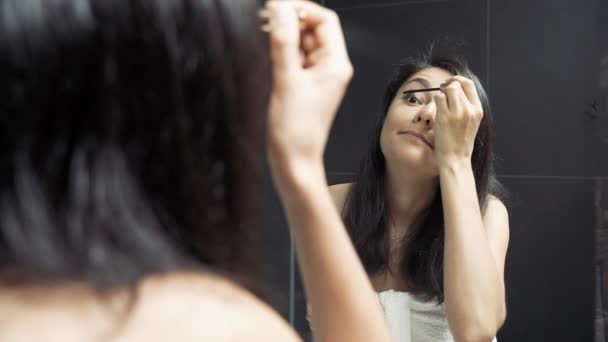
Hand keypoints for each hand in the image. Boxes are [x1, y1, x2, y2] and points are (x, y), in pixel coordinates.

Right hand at [265, 0, 352, 172]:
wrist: (294, 162)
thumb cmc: (295, 130)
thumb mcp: (286, 79)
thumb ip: (282, 40)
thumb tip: (279, 8)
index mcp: (336, 64)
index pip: (325, 20)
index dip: (301, 9)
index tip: (276, 7)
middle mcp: (331, 68)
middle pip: (314, 30)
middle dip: (291, 21)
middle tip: (266, 20)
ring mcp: (318, 77)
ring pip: (302, 44)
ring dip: (285, 36)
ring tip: (266, 39)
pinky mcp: (305, 86)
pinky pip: (296, 59)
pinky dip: (283, 52)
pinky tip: (270, 55)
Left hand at [433, 75, 482, 166]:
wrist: (456, 159)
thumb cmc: (460, 142)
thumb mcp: (470, 123)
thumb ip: (466, 107)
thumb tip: (455, 90)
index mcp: (478, 110)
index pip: (469, 84)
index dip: (458, 80)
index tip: (450, 84)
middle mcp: (469, 109)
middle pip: (457, 84)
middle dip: (447, 85)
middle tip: (441, 90)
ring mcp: (457, 112)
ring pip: (448, 89)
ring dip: (441, 93)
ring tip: (440, 104)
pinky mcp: (445, 117)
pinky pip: (438, 98)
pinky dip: (435, 101)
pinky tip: (435, 110)